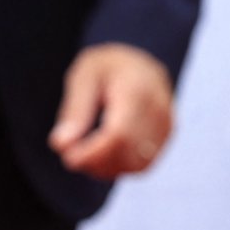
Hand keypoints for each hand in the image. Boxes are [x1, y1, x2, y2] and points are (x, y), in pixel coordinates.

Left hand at [48, 44, 174, 178]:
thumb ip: (74, 111)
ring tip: (85, 153)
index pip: (118, 134)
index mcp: (136, 88)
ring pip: (136, 164)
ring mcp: (166, 124)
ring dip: (106, 168)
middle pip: (126, 152)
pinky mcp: (167, 137)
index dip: (92, 152)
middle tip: (69, 153)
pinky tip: (102, 155)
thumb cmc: (107, 67)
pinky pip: (143, 164)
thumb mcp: (83, 77)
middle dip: (94, 162)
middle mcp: (158, 108)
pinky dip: (119, 167)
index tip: (67, 157)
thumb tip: (61, 145)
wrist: (140, 62)